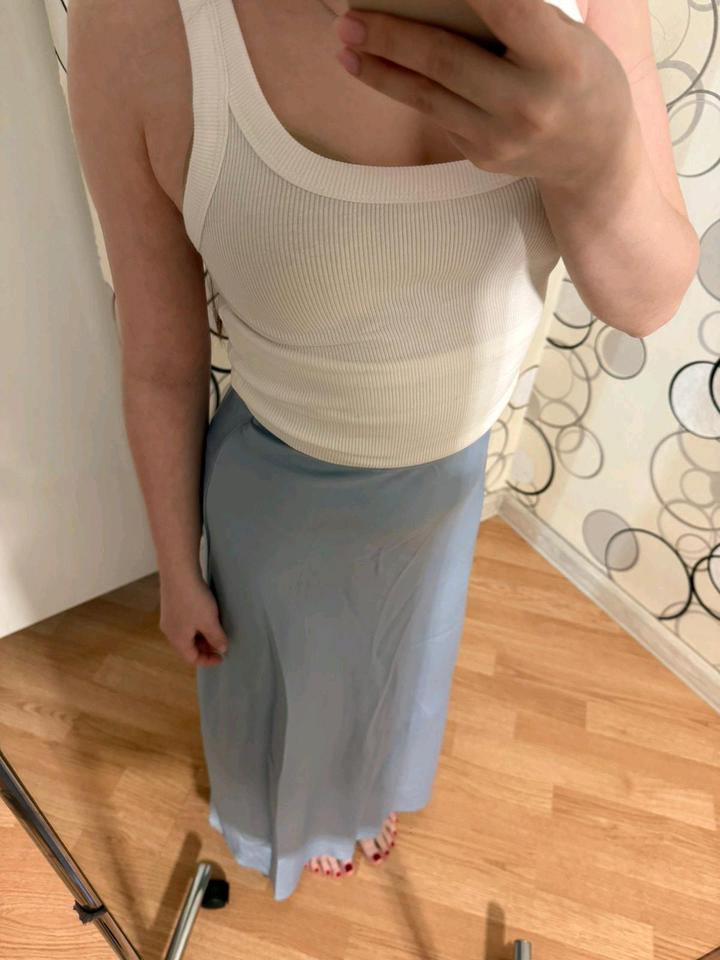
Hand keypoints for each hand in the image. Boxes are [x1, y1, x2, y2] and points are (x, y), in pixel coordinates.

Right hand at [159, 573, 229, 666]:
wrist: (178, 571)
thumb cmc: (194, 600)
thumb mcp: (209, 622)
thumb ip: (216, 637)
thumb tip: (222, 648)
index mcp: (177, 639)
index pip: (192, 658)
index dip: (208, 660)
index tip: (222, 656)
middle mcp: (170, 630)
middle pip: (188, 646)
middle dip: (205, 647)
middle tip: (221, 642)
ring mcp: (169, 617)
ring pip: (187, 633)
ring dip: (201, 635)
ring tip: (216, 629)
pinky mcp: (171, 604)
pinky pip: (185, 621)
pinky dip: (197, 624)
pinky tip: (206, 614)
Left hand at [334, 0, 637, 189]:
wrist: (593, 158)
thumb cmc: (579, 78)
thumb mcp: (567, 37)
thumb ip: (518, 16)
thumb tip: (450, 0)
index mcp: (560, 60)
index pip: (508, 9)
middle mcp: (528, 104)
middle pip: (446, 60)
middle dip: (391, 35)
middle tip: (350, 17)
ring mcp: (501, 138)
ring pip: (427, 96)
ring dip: (379, 69)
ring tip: (346, 44)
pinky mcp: (482, 156)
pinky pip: (437, 114)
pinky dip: (405, 89)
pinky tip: (378, 70)